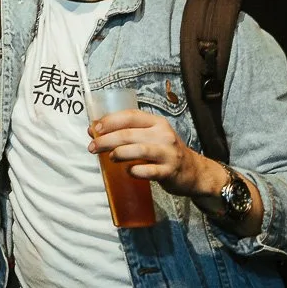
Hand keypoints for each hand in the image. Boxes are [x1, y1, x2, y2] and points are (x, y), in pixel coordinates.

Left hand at [88, 109, 218, 196]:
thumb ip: (127, 132)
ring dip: (119, 153)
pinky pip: (149, 171)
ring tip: (110, 157)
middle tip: (92, 147)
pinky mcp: (170, 171)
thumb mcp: (151, 136)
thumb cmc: (165, 151)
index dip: (110, 121)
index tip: (94, 129)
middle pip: (129, 134)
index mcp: (156, 122)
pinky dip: (135, 171)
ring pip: (139, 150)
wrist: (194, 171)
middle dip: (107, 140)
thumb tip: (93, 131)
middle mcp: (163, 135)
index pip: (130, 116)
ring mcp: (168, 153)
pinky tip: (128, 171)